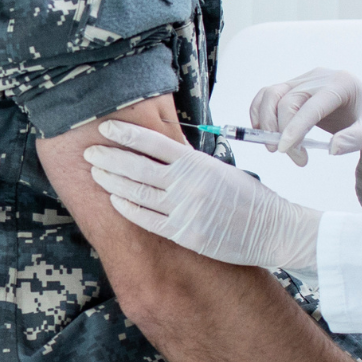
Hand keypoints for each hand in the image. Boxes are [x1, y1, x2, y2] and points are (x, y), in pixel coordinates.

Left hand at [84, 120, 319, 271]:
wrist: (271, 229)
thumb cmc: (249, 198)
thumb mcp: (222, 170)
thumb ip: (192, 164)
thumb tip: (164, 157)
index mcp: (197, 162)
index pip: (153, 143)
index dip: (126, 134)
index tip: (106, 129)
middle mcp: (187, 183)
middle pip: (137, 166)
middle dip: (109, 158)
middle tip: (90, 153)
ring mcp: (183, 209)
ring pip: (136, 192)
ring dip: (112, 182)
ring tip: (97, 174)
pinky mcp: (183, 233)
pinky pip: (146, 219)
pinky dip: (127, 209)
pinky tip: (115, 201)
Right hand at [250, 68, 361, 170]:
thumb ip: (356, 139)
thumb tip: (333, 149)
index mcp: (341, 84)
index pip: (310, 105)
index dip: (294, 127)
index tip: (285, 150)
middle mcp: (320, 77)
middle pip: (287, 98)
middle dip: (281, 130)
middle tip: (289, 156)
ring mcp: (306, 80)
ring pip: (272, 94)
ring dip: (265, 120)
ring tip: (273, 146)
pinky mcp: (297, 88)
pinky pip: (270, 95)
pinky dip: (261, 112)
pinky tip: (264, 132)